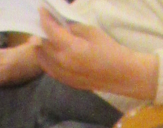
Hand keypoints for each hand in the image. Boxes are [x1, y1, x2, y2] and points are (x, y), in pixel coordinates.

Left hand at [34, 10, 157, 96]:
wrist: (121, 75)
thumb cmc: (109, 50)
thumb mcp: (91, 32)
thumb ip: (72, 28)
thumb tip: (61, 26)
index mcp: (71, 48)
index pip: (50, 30)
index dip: (45, 18)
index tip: (42, 10)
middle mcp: (63, 63)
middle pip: (44, 45)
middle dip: (42, 32)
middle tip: (44, 24)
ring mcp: (64, 75)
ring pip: (43, 59)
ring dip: (41, 47)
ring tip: (43, 38)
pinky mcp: (67, 82)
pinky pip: (49, 70)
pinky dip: (46, 60)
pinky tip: (48, 53)